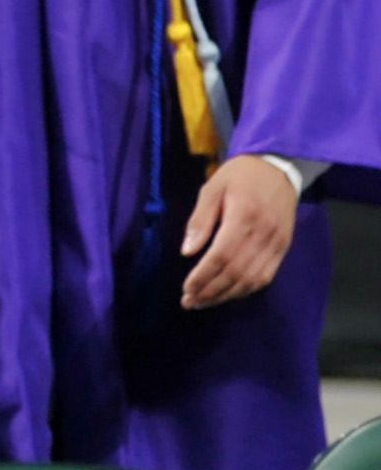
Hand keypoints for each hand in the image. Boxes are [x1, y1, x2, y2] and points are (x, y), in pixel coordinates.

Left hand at [182, 159, 300, 308]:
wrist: (279, 167)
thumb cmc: (240, 175)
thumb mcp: (212, 187)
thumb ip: (200, 219)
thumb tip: (187, 252)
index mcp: (244, 215)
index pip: (223, 255)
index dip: (204, 275)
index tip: (186, 289)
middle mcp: (264, 233)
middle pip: (237, 271)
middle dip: (212, 290)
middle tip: (190, 302)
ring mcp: (278, 243)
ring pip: (253, 279)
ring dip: (227, 294)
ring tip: (204, 302)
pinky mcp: (284, 248)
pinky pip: (267, 276)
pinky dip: (246, 289)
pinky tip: (228, 293)